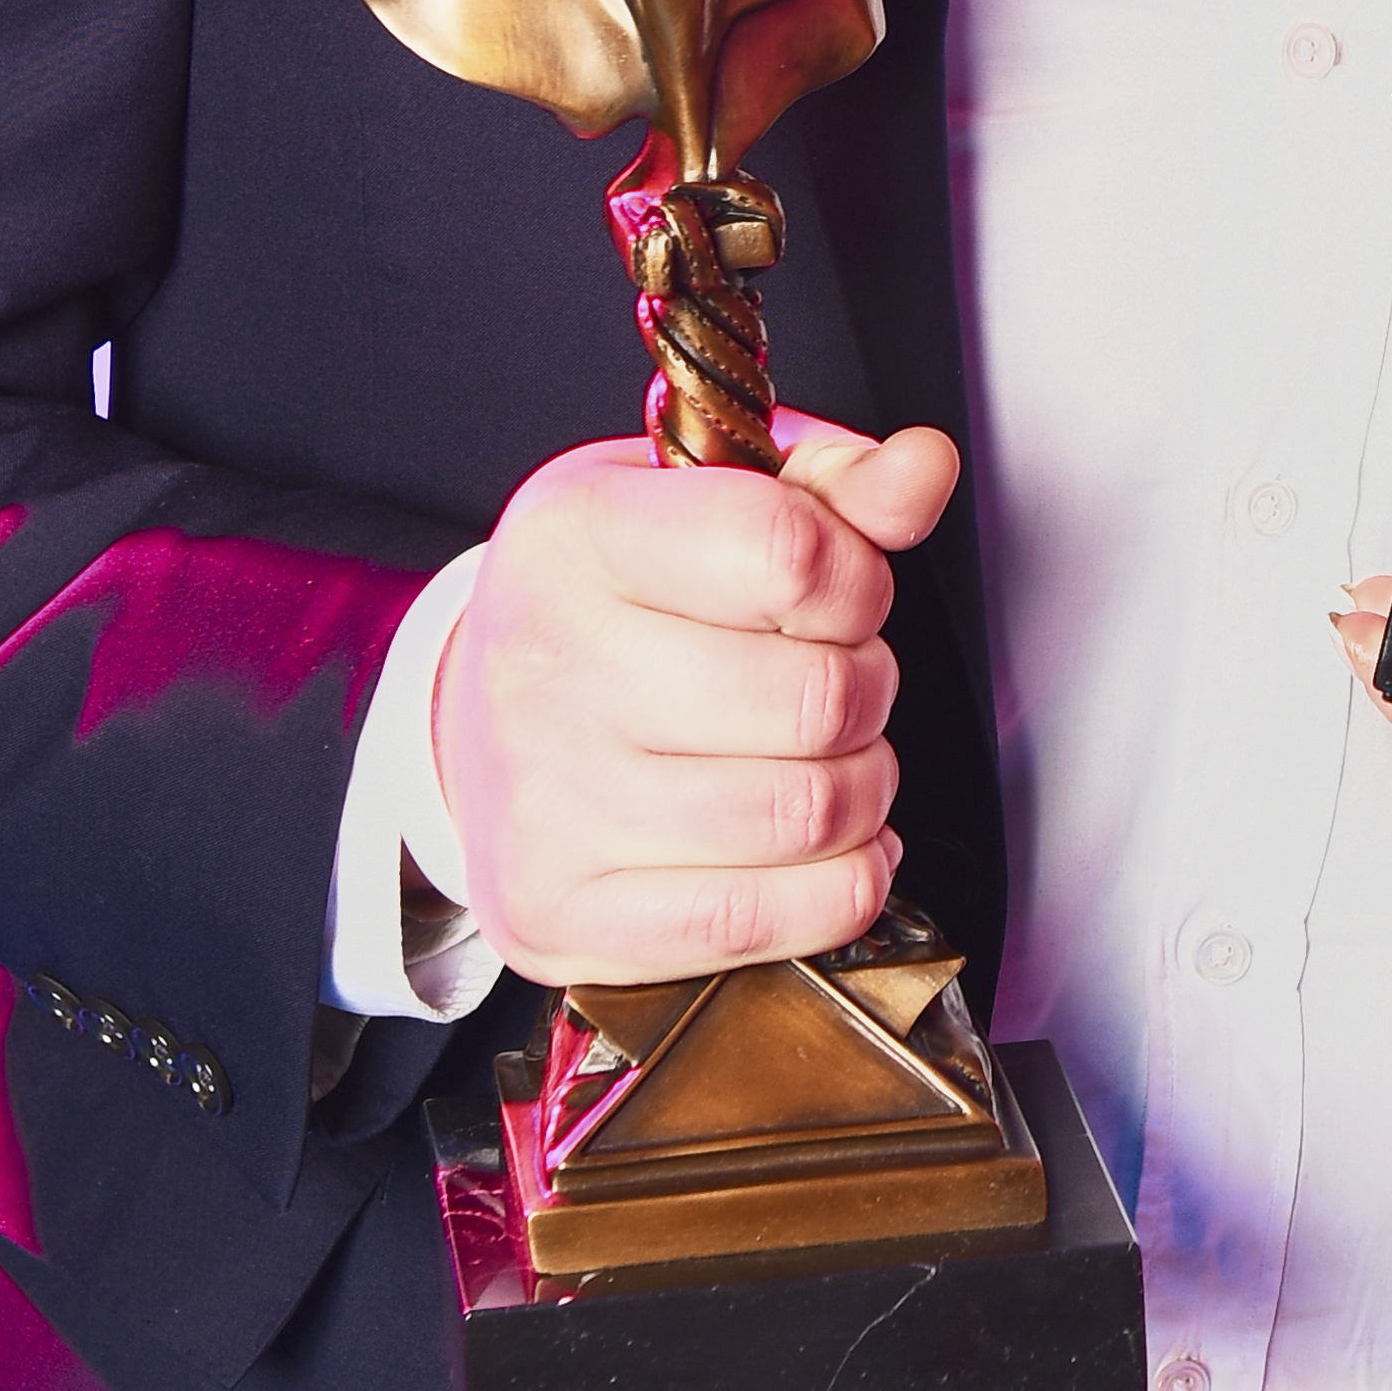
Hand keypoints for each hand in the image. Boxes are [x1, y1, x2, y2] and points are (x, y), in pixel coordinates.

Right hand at [435, 418, 959, 986]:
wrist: (468, 728)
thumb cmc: (602, 606)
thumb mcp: (698, 505)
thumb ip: (831, 488)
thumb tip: (923, 470)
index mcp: (577, 538)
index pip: (788, 551)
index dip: (859, 579)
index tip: (841, 592)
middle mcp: (546, 667)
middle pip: (817, 697)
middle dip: (868, 691)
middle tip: (838, 685)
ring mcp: (547, 802)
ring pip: (807, 814)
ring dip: (860, 791)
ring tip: (822, 761)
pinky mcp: (561, 913)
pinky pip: (764, 920)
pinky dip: (835, 888)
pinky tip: (817, 848)